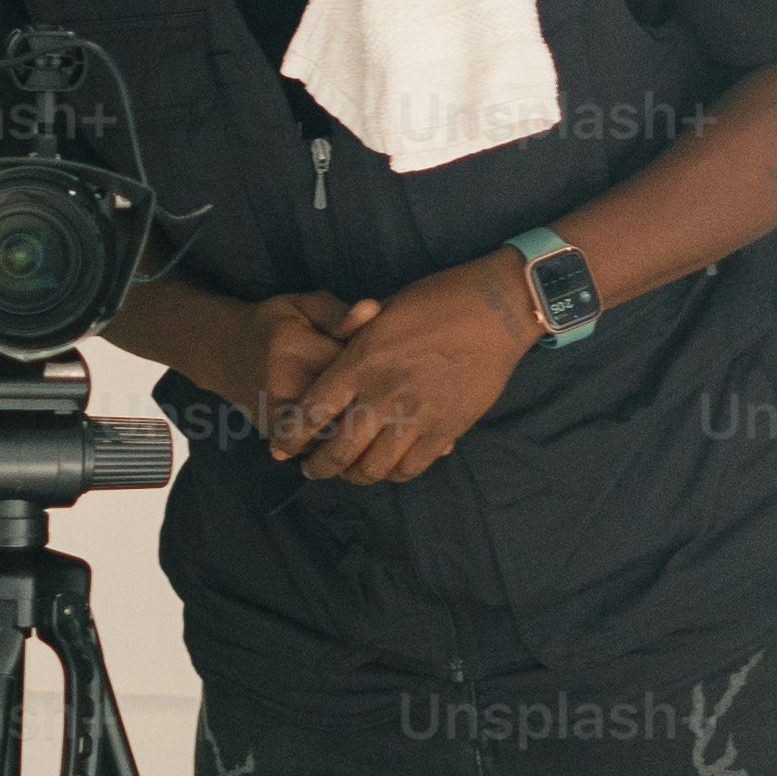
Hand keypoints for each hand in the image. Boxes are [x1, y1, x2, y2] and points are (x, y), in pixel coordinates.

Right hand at [190, 286, 379, 454]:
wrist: (224, 351)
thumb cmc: (274, 323)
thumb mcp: (304, 305)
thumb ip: (339, 312)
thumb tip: (372, 311)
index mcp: (296, 349)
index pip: (352, 367)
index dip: (381, 370)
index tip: (393, 367)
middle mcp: (284, 387)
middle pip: (347, 409)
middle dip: (376, 408)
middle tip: (395, 401)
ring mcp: (277, 416)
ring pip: (334, 437)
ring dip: (360, 433)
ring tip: (381, 420)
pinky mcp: (274, 436)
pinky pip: (318, 449)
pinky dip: (340, 444)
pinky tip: (356, 433)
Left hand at [282, 260, 538, 486]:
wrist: (496, 309)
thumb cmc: (437, 300)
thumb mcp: (383, 312)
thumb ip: (354, 339)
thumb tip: (333, 358)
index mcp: (360, 362)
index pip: (311, 411)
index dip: (290, 436)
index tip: (280, 449)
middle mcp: (382, 394)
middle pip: (338, 451)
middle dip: (317, 467)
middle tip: (311, 469)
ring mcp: (416, 415)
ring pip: (374, 467)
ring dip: (356, 475)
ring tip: (350, 472)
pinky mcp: (446, 429)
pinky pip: (412, 467)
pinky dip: (395, 473)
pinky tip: (389, 466)